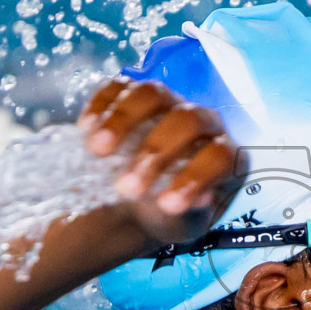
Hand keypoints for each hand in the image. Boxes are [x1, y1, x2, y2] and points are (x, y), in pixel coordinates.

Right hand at [79, 76, 242, 245]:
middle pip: (186, 120)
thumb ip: (191, 213)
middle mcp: (204, 122)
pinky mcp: (136, 93)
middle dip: (154, 153)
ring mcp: (170, 102)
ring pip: (151, 94)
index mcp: (225, 155)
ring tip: (96, 150)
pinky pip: (119, 86)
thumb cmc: (170, 213)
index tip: (165, 205)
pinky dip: (101, 105)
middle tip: (125, 188)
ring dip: (122, 120)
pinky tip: (85, 129)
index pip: (218, 155)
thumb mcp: (181, 224)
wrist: (144, 202)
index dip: (195, 178)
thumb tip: (199, 199)